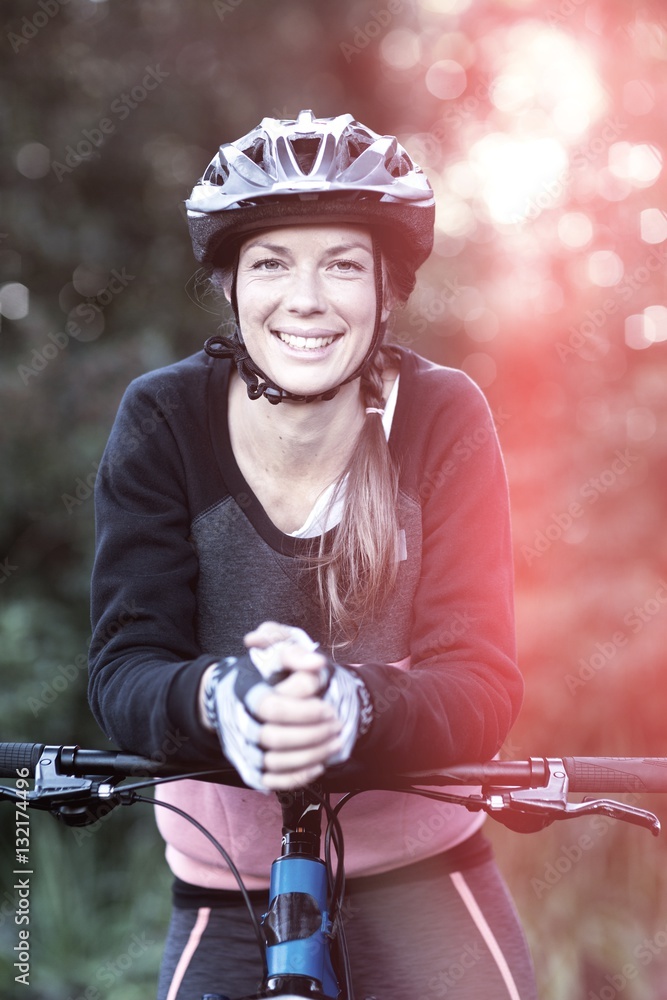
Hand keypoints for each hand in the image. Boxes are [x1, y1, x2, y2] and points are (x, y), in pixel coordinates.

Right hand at [244, 622, 343, 789]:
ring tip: (335, 742)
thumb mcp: (277, 652)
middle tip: (336, 725)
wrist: (236, 694)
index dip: (304, 712)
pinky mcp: (249, 767)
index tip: (328, 708)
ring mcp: (242, 747)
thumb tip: (315, 663)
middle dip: (313, 734)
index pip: (271, 708)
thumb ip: (296, 654)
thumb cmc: (263, 672)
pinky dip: (298, 777)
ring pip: (275, 762)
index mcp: (244, 692)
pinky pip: (272, 781)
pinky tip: (319, 764)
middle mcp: (239, 722)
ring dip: (312, 755)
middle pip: (275, 738)